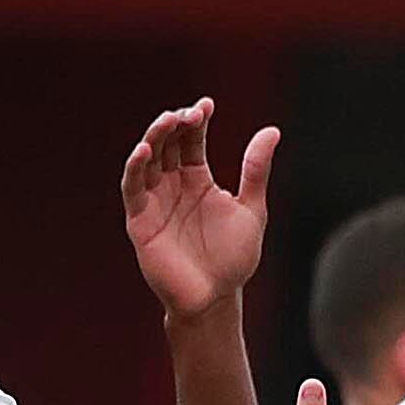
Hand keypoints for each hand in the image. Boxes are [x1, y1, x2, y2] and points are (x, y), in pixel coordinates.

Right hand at [120, 98, 273, 321]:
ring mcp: (154, 201)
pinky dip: (135, 167)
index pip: (191, 140)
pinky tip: (144, 150)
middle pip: (167, 143)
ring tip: (168, 120)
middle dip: (176, 124)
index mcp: (197, 179)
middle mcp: (172, 185)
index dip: (197, 121)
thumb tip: (272, 130)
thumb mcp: (252, 209)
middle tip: (190, 113)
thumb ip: (256, 171)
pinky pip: (132, 188)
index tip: (208, 105)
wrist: (216, 299)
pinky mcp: (140, 220)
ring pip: (147, 159)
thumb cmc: (233, 258)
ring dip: (155, 137)